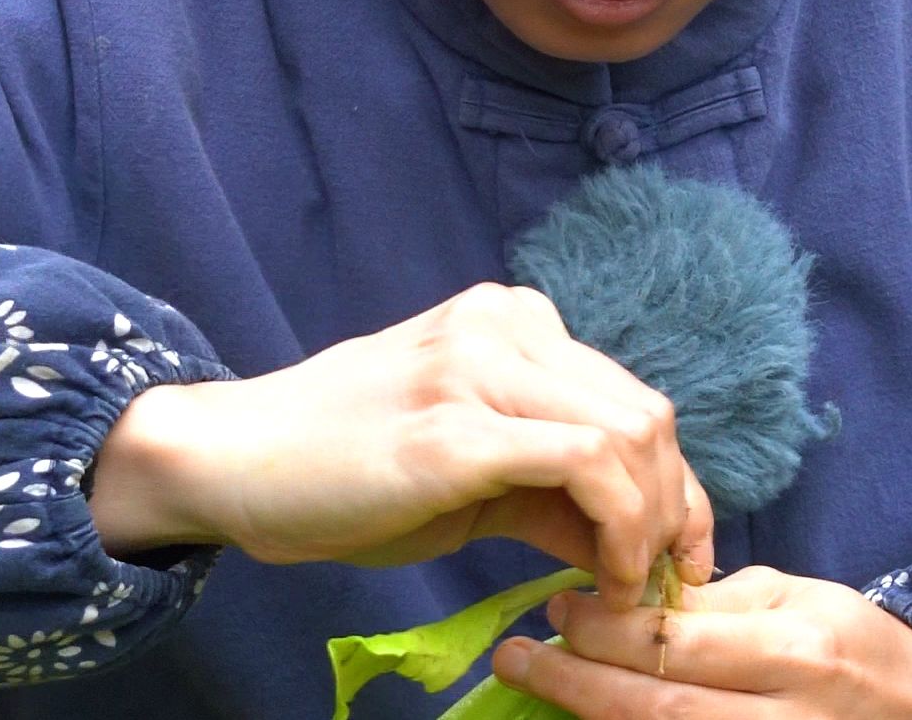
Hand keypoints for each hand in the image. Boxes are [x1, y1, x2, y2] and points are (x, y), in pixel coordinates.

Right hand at [98, 281, 715, 607]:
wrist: (234, 460)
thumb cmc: (341, 469)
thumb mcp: (463, 466)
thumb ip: (547, 484)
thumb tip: (636, 542)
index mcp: (508, 320)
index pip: (630, 398)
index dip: (674, 484)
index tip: (677, 558)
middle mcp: (503, 324)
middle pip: (647, 413)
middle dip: (675, 510)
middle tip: (662, 587)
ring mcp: (478, 367)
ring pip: (632, 433)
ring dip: (652, 526)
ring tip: (626, 591)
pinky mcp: (457, 427)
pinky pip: (588, 464)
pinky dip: (620, 530)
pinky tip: (601, 579)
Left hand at [491, 565, 911, 718]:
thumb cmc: (850, 641)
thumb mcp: (790, 598)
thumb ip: (711, 605)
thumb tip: (626, 602)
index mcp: (793, 652)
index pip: (675, 643)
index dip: (605, 629)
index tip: (557, 605)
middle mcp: (782, 719)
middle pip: (655, 710)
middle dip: (575, 683)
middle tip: (516, 655)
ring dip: (592, 717)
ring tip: (539, 685)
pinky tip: (588, 718)